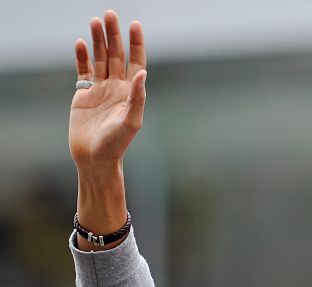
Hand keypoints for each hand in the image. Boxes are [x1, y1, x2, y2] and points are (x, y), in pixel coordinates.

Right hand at [70, 10, 145, 249]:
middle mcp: (117, 88)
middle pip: (117, 55)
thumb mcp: (130, 122)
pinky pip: (83, 71)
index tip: (134, 25)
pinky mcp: (83, 94)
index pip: (136, 62)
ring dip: (98, 41)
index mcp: (132, 93)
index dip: (136, 44)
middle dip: (114, 35)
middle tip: (109, 14)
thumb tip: (142, 74)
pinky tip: (80, 43)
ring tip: (95, 21)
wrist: (94, 158)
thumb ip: (137, 98)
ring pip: (100, 59)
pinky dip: (81, 57)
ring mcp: (100, 89)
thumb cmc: (116, 144)